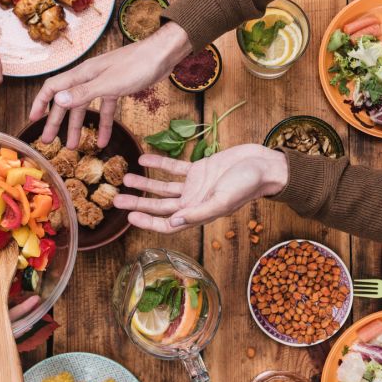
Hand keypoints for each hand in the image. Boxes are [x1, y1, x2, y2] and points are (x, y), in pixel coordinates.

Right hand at [29, 23, 191, 148]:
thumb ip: (84, 93)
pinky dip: (104, 125)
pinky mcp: (117, 88)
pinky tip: (104, 141)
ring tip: (74, 147)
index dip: (41, 103)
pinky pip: (106, 109)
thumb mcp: (109, 83)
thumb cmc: (137, 65)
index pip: (53, 87)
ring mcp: (103, 83)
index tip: (33, 120)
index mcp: (83, 74)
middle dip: (57, 122)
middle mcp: (89, 77)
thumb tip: (58, 101)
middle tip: (48, 141)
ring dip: (79, 127)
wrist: (163, 54)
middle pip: (67, 101)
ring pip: (86, 108)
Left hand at [112, 145, 288, 233]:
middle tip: (116, 198)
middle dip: (138, 203)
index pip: (167, 222)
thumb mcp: (223, 200)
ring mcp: (195, 185)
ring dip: (145, 183)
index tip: (129, 217)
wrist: (264, 164)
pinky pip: (175, 167)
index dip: (148, 221)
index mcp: (198, 212)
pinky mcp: (200, 169)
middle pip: (160, 205)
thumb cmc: (248, 184)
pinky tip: (144, 157)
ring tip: (125, 178)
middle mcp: (194, 201)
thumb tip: (172, 224)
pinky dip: (160, 163)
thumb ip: (198, 212)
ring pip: (163, 187)